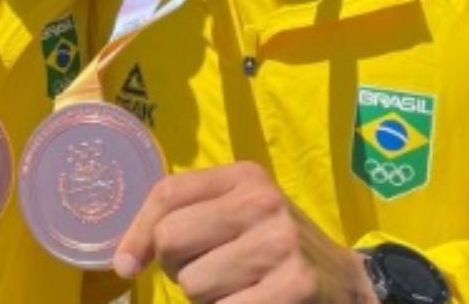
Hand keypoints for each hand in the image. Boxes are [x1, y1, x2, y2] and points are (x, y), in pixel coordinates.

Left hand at [113, 162, 377, 303]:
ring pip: (194, 284)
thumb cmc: (272, 247)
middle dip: (178, 268)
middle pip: (172, 239)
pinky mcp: (296, 285)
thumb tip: (122, 265)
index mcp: (245, 176)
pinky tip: (252, 302)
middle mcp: (263, 201)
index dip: (137, 234)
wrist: (345, 282)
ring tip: (237, 288)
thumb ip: (179, 222)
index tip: (128, 266)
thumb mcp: (235, 216)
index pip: (167, 194)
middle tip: (208, 272)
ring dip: (206, 298)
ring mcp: (281, 242)